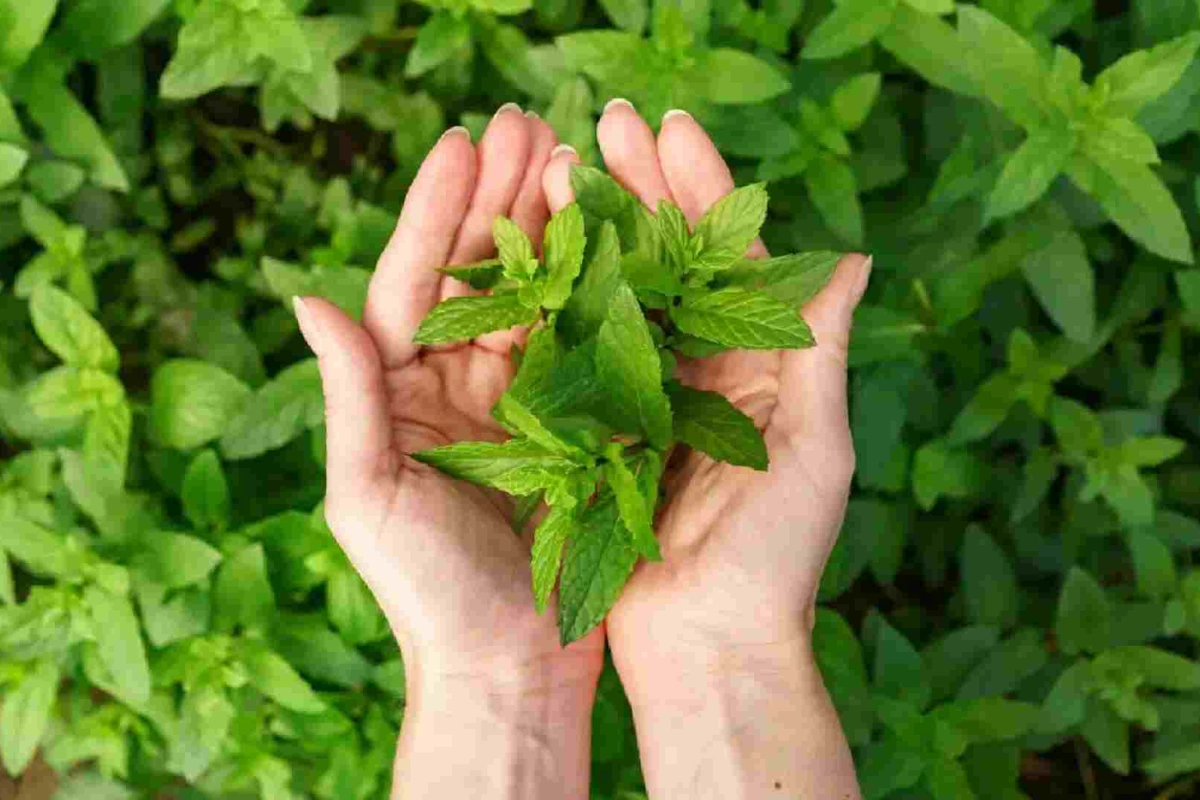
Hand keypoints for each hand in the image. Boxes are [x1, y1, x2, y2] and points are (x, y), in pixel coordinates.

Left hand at [294, 105, 602, 798]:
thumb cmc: (425, 594)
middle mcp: (458, 384)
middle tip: (528, 122)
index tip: (463, 143)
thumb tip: (306, 297)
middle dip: (500, 196)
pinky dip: (597, 290)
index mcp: (401, 392)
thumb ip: (350, 396)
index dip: (436, 211)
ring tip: (573, 157)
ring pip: (535, 295)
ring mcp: (520, 401)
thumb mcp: (369, 495)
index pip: (414, 282)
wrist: (507, 666)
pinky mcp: (575, 426)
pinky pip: (584, 345)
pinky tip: (616, 238)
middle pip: (479, 272)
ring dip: (551, 226)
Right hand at [543, 102, 866, 798]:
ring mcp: (648, 399)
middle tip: (603, 122)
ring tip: (558, 165)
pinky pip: (578, 356)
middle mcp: (704, 371)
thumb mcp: (813, 451)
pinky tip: (532, 255)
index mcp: (762, 365)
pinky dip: (559, 305)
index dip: (701, 187)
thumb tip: (854, 257)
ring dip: (593, 231)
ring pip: (618, 296)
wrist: (708, 648)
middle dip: (640, 188)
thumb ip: (818, 352)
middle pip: (670, 260)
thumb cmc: (775, 560)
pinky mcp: (600, 433)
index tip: (667, 127)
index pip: (731, 256)